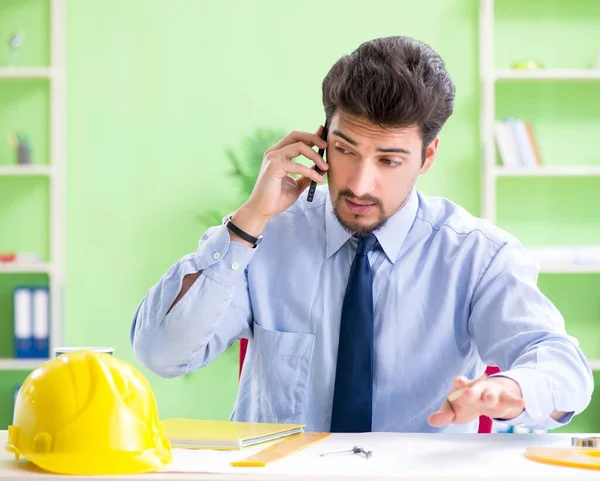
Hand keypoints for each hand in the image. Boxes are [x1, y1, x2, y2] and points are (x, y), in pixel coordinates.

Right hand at [228, 127, 328, 245]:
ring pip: (299, 146)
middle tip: (326, 147)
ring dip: (315, 156)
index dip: (311, 135)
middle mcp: (274, 152)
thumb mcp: (297, 184)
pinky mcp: (274, 167)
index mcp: (278, 154)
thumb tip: (322, 168)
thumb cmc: (277, 198)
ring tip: (325, 167)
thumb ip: (307, 175)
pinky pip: (298, 165)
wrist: (262, 211)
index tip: (324, 134)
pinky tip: (318, 179)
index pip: (296, 138)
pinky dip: (310, 172)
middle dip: (314, 138)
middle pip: (296, 135)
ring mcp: (273, 158)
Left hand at [427, 375, 525, 427]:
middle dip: (472, 391)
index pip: (459, 383)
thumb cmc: (465, 402)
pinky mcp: (504, 398)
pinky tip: (523, 402)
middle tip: (469, 393)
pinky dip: (516, 400)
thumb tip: (431, 421)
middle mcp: (477, 387)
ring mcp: (491, 392)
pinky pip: (511, 399)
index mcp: (462, 388)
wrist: (486, 395)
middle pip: (475, 389)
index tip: (460, 381)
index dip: (459, 382)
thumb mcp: (453, 409)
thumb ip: (443, 414)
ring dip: (490, 396)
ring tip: (490, 398)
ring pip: (491, 393)